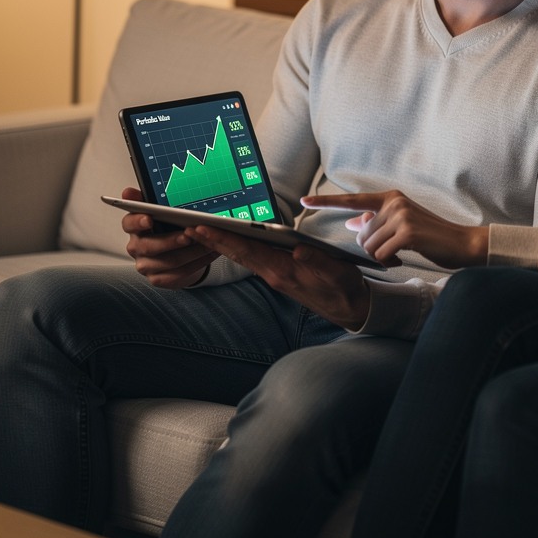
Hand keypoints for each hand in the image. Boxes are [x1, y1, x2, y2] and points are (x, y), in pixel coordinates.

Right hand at [120, 187, 218, 288]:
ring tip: (209, 242)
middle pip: (149, 246)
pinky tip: (209, 253)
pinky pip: (178, 274)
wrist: (176, 250)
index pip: (129, 223)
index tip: (149, 218)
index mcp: (134, 227)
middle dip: (171, 240)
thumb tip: (128, 191)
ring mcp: (146, 265)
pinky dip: (197, 263)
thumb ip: (146, 199)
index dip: (138, 221)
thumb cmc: (166, 225)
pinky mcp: (158, 278)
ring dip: (192, 252)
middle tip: (190, 233)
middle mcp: (136, 247)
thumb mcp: (159, 209)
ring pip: (169, 261)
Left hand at [184, 225, 371, 329]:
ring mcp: (275, 276)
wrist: (350, 310)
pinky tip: (230, 242)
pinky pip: (253, 260)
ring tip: (201, 232)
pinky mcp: (280, 275)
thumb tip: (298, 250)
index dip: (223, 239)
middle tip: (188, 228)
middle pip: (238, 253)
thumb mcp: (338, 274)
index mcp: (283, 272)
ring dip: (222, 244)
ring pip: (243, 256)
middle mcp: (274, 274)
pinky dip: (238, 249)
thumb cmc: (345, 289)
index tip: (201, 229)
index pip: (247, 251)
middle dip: (213, 240)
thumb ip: (318, 262)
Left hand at [302, 191, 489, 269]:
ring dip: (381, 256)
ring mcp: (401, 216)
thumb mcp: (401, 224)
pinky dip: (389, 261)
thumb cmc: (430, 236)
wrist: (461, 243)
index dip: (326, 201)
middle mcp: (394, 202)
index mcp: (391, 197)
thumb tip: (352, 221)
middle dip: (372, 248)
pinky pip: (381, 254)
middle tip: (393, 250)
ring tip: (400, 252)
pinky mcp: (407, 232)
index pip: (353, 200)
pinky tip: (402, 258)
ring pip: (369, 246)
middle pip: (362, 233)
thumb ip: (376, 222)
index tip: (304, 200)